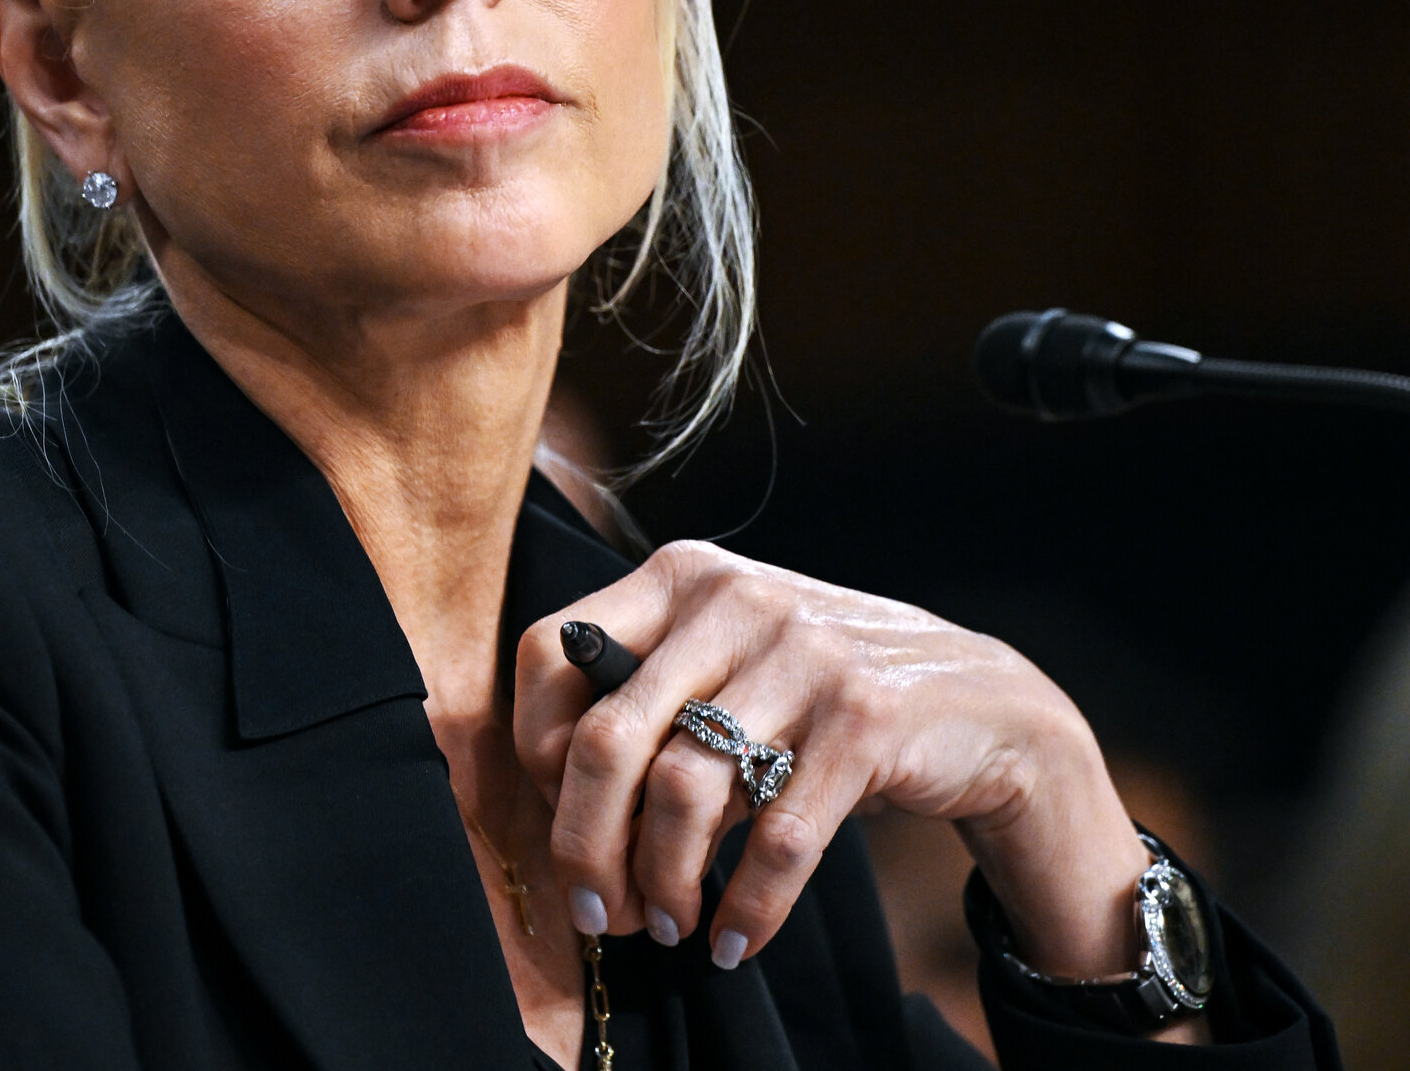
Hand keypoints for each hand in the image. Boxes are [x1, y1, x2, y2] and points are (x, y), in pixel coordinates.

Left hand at [514, 540, 1153, 981]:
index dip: (536, 750)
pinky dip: (746, 907)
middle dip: (587, 846)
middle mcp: (734, 598)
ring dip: (665, 885)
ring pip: (685, 793)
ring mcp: (804, 654)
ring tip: (670, 927)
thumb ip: (648, 701)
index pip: (552, 652)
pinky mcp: (866, 719)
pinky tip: (733, 940)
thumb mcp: (726, 665)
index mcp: (682, 575)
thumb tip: (558, 806)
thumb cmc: (816, 695)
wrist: (978, 699)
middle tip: (599, 912)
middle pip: (608, 737)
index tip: (563, 819)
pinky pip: (778, 838)